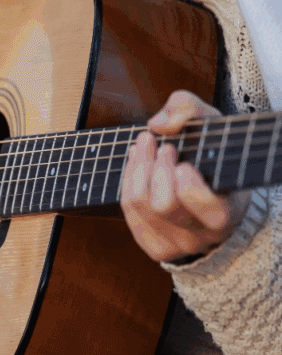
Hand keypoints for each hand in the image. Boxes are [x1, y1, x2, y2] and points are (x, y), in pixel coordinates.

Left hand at [120, 90, 250, 263]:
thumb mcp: (211, 125)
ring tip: (145, 145)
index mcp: (227, 213)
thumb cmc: (212, 155)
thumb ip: (188, 110)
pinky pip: (128, 210)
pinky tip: (137, 162)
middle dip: (157, 169)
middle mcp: (203, 235)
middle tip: (165, 148)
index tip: (183, 161)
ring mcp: (176, 244)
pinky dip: (128, 180)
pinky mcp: (153, 245)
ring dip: (137, 168)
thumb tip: (158, 124)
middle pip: (163, 205)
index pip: (208, 207)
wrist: (210, 187)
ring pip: (140, 205)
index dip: (189, 184)